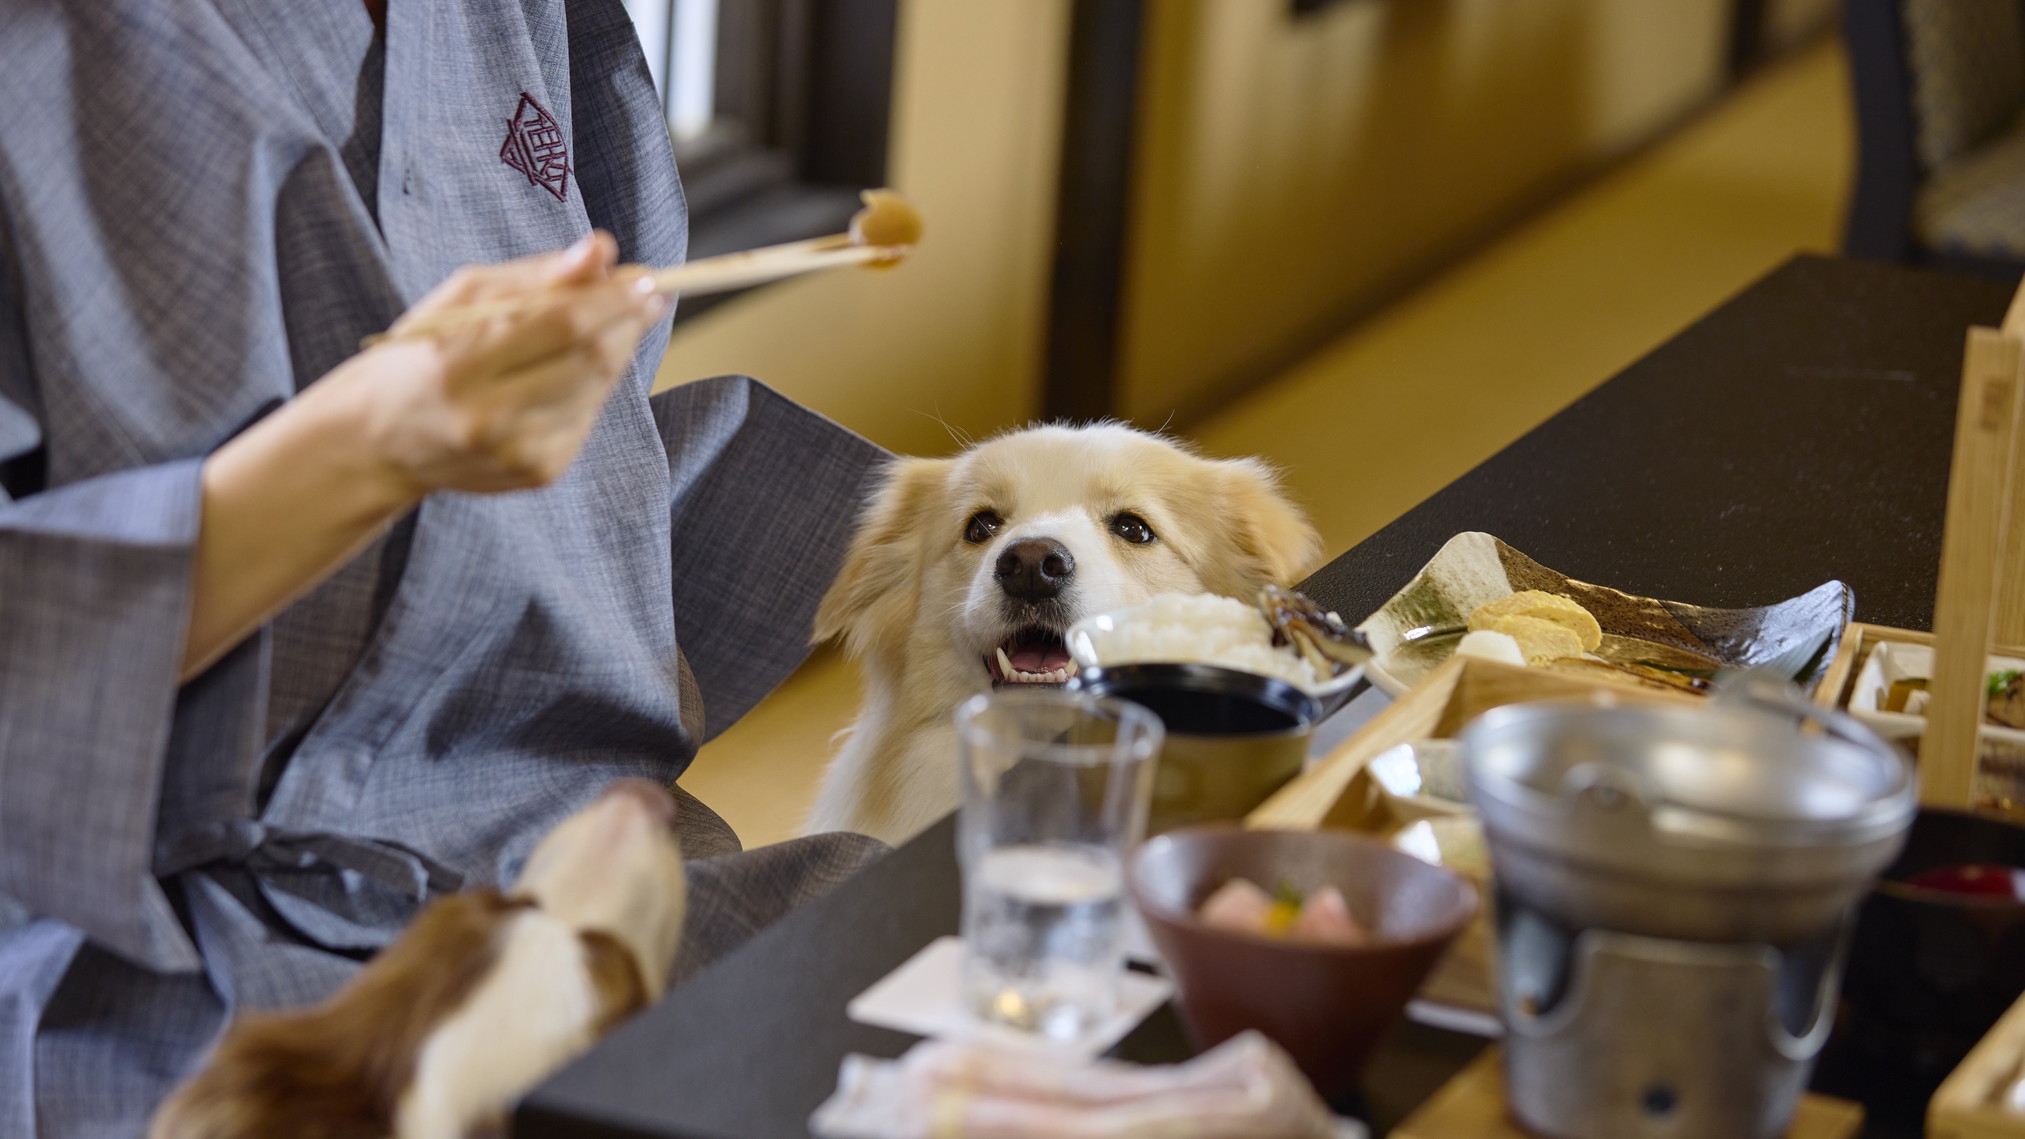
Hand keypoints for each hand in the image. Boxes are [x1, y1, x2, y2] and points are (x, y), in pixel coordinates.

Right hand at [181, 232, 663, 679]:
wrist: (382, 438)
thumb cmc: (426, 351)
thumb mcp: (465, 300)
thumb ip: (538, 275)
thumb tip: (603, 250)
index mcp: (460, 365)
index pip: (562, 324)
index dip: (614, 299)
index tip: (650, 278)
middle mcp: (489, 417)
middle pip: (591, 359)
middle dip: (629, 322)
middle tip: (651, 294)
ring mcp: (516, 452)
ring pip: (597, 388)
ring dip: (618, 350)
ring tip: (614, 323)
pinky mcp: (536, 473)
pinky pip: (587, 417)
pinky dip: (593, 386)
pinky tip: (577, 370)